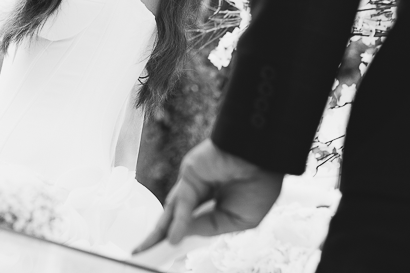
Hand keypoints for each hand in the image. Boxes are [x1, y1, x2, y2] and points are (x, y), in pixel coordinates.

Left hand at [133, 140, 282, 252]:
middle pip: (177, 217)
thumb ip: (211, 228)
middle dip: (162, 236)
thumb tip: (183, 235)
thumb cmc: (260, 185)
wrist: (263, 157)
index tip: (170, 253)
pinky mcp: (189, 175)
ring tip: (148, 250)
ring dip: (161, 230)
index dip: (184, 238)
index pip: (195, 224)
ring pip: (174, 210)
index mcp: (217, 203)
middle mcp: (202, 193)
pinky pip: (183, 202)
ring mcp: (194, 184)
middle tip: (146, 252)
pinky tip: (174, 237)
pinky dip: (179, 221)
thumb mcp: (240, 220)